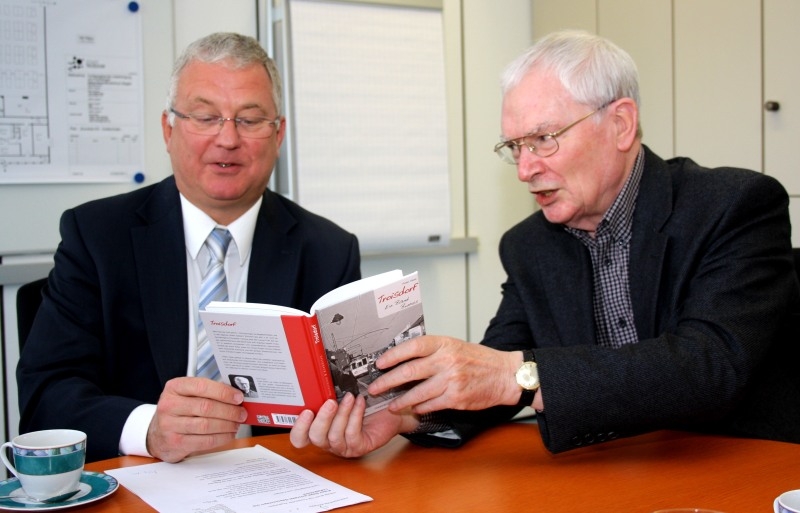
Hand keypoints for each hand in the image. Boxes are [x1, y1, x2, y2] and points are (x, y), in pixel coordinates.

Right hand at [147, 377, 247, 461]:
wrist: (157, 434)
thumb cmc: (178, 411)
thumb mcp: (186, 395)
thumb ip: (208, 392)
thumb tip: (236, 395)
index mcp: (174, 387)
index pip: (202, 386)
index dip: (223, 392)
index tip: (238, 397)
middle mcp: (169, 405)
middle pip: (206, 407)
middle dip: (229, 411)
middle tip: (242, 413)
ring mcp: (170, 425)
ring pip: (206, 425)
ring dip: (227, 425)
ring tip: (237, 424)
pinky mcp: (175, 443)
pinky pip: (204, 441)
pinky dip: (221, 438)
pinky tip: (228, 434)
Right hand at [289, 393, 416, 457]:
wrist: (391, 411)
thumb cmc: (365, 404)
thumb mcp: (342, 398)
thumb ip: (328, 396)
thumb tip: (319, 384)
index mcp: (320, 429)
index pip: (300, 438)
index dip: (299, 428)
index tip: (305, 411)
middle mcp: (329, 441)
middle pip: (315, 438)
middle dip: (321, 419)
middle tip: (330, 402)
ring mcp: (344, 446)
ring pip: (334, 436)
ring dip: (342, 414)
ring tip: (349, 397)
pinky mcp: (359, 447)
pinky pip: (352, 434)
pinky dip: (355, 416)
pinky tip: (359, 403)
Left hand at [368, 335, 521, 413]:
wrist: (505, 375)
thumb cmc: (480, 360)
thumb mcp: (455, 346)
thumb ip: (433, 351)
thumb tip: (405, 357)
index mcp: (445, 344)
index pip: (412, 347)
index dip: (393, 355)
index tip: (379, 363)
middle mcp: (447, 360)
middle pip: (409, 371)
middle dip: (387, 381)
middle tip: (375, 388)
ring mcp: (451, 380)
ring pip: (417, 392)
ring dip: (400, 400)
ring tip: (390, 404)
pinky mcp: (456, 398)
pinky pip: (431, 404)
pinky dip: (419, 407)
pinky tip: (412, 408)